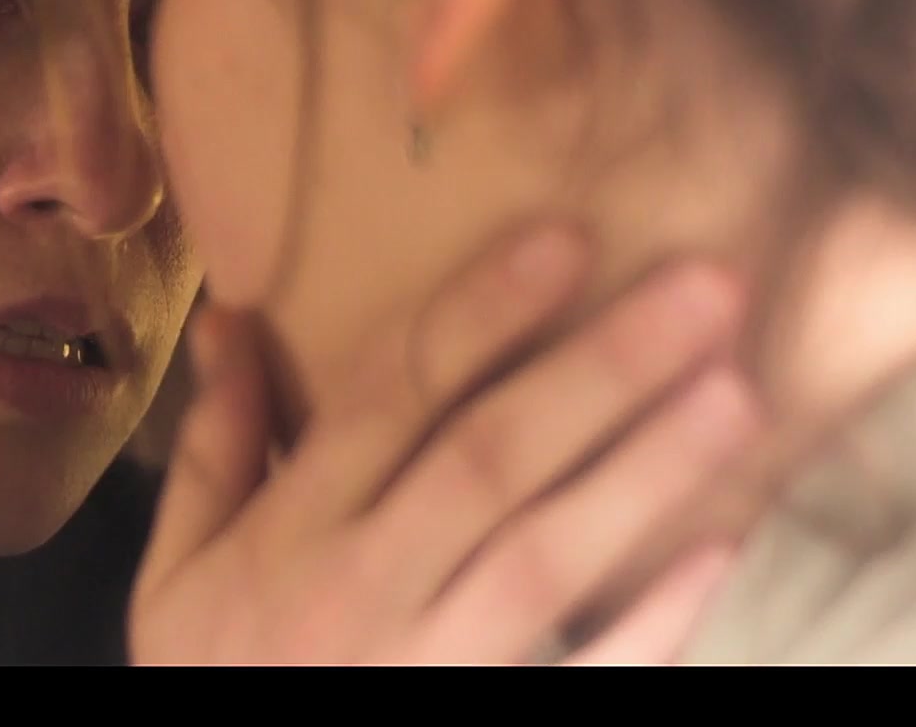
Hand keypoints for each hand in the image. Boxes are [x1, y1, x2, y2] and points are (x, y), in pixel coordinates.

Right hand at [130, 224, 758, 664]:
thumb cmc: (214, 679)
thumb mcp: (179, 572)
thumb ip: (216, 446)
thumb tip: (229, 315)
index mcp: (291, 534)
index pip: (393, 398)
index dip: (480, 314)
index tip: (570, 238)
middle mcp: (363, 588)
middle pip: (488, 459)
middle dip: (600, 369)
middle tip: (709, 287)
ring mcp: (433, 666)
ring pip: (544, 557)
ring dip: (644, 471)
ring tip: (736, 393)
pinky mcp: (488, 720)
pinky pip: (580, 675)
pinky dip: (650, 620)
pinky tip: (720, 549)